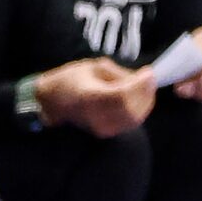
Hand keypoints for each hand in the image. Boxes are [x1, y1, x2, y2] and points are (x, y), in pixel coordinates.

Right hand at [35, 58, 154, 137]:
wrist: (53, 102)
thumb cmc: (71, 80)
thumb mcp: (94, 67)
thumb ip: (121, 74)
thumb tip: (144, 78)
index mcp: (90, 97)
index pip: (123, 96)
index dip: (140, 85)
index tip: (148, 72)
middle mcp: (96, 117)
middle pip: (132, 111)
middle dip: (146, 93)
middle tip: (148, 78)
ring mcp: (101, 129)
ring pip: (135, 119)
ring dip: (145, 101)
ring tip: (143, 86)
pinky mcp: (107, 133)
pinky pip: (130, 123)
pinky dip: (139, 109)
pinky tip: (137, 97)